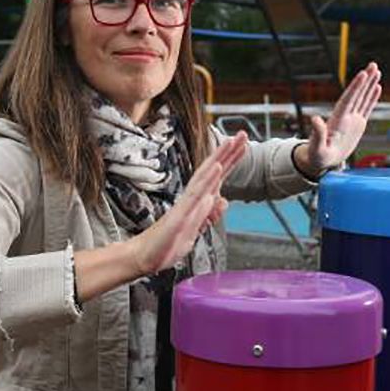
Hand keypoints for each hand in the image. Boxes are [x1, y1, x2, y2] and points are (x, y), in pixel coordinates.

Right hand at [127, 132, 246, 274]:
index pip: (217, 177)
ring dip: (219, 158)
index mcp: (198, 201)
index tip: (243, 145)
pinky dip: (207, 179)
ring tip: (231, 142)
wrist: (146, 257)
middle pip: (212, 170)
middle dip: (228, 152)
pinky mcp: (181, 213)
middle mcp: (193, 198)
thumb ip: (210, 215)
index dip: (230, 161)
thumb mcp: (196, 230)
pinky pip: (196, 194)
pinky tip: (217, 167)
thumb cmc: (168, 243)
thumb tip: (225, 200)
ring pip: (205, 176)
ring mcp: (187, 204)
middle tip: (243, 134)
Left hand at [294, 62, 381, 176]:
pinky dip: (372, 97)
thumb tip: (315, 119)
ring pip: (362, 98)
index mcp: (337, 120)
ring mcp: (352, 119)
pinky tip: (377, 87)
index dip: (355, 87)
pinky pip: (366, 108)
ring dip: (369, 84)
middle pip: (356, 95)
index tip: (362, 74)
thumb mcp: (316, 148)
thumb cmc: (317, 156)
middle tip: (373, 64)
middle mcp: (345, 116)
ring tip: (377, 70)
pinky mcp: (357, 125)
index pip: (348, 100)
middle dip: (365, 80)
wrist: (322, 161)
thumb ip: (317, 134)